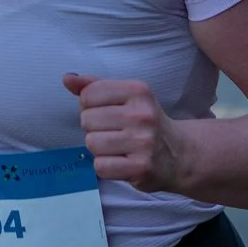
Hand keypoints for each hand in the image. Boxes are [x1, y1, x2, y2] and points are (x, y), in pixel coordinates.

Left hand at [64, 73, 186, 193]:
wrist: (180, 154)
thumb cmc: (145, 122)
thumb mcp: (125, 97)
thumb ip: (95, 86)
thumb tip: (67, 78)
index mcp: (138, 90)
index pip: (88, 95)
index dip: (89, 106)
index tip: (107, 113)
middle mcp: (142, 114)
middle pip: (87, 120)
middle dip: (94, 128)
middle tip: (114, 132)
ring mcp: (143, 142)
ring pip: (91, 143)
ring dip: (99, 148)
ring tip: (117, 147)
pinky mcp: (141, 167)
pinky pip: (100, 166)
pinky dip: (105, 166)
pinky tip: (121, 162)